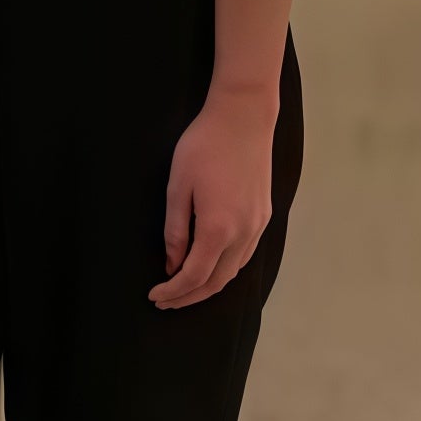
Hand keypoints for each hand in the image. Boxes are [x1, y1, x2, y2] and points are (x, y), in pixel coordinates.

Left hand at [150, 86, 274, 309]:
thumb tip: (173, 264)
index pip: (195, 275)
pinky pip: (245, 255)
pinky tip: (211, 267)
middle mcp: (243, 233)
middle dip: (189, 296)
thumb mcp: (178, 187)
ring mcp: (258, 226)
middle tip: (165, 301)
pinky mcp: (265, 216)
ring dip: (209, 285)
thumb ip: (175, 230)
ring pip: (233, 271)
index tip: (155, 295)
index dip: (174, 290)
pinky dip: (226, 269)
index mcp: (218, 229)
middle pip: (217, 281)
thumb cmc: (203, 147)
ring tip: (184, 289)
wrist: (243, 119)